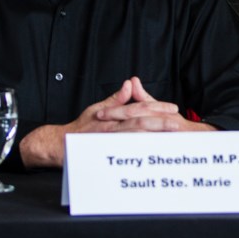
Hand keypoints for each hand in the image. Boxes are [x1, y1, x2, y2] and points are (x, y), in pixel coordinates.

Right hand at [19, 77, 214, 167]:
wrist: (59, 146)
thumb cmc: (79, 128)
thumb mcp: (98, 109)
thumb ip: (116, 99)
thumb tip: (130, 84)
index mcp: (112, 116)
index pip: (138, 108)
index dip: (157, 107)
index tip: (173, 108)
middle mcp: (111, 127)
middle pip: (140, 122)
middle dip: (161, 122)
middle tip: (179, 123)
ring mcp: (108, 141)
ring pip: (135, 137)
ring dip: (155, 136)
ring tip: (173, 137)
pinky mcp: (106, 153)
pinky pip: (126, 152)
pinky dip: (141, 150)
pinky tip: (155, 151)